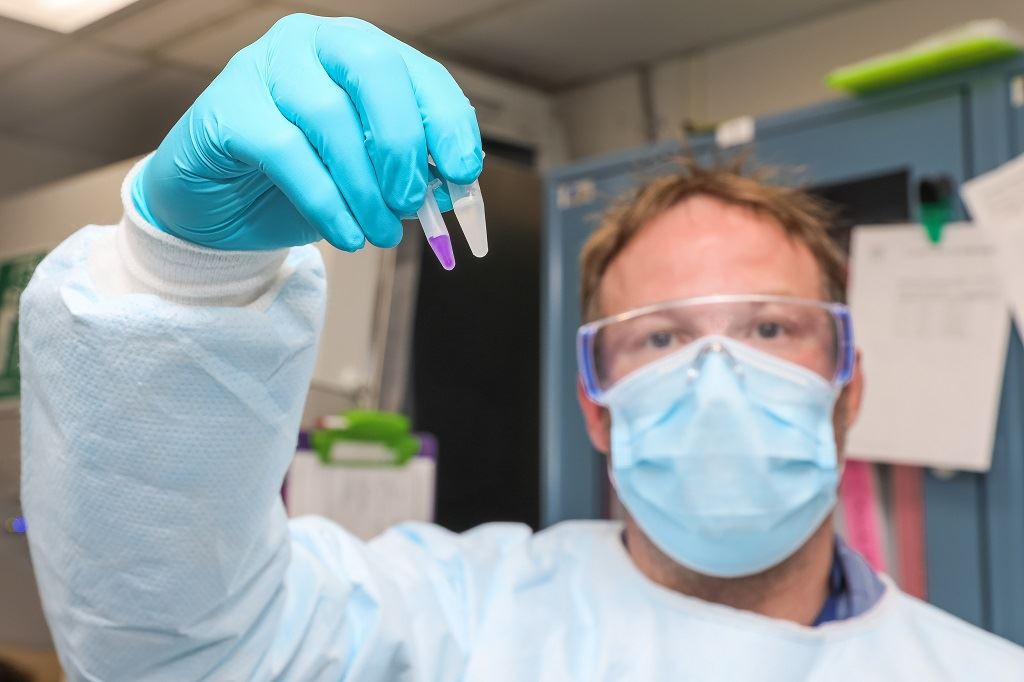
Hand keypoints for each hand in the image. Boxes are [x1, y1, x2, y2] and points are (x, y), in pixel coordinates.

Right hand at [132, 15, 481, 250]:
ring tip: (381, 235)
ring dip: (364, 188)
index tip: (464, 173)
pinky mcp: (226, 106)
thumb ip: (410, 173)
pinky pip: (285, 151)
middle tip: (412, 203)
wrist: (221, 206)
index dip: (448, 122)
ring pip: (329, 116)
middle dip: (402, 143)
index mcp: (360, 50)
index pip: (419, 72)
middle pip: (374, 70)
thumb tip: (453, 187)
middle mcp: (314, 43)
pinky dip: (325, 201)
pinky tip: (346, 235)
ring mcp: (264, 66)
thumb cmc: (304, 181)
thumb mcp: (369, 177)